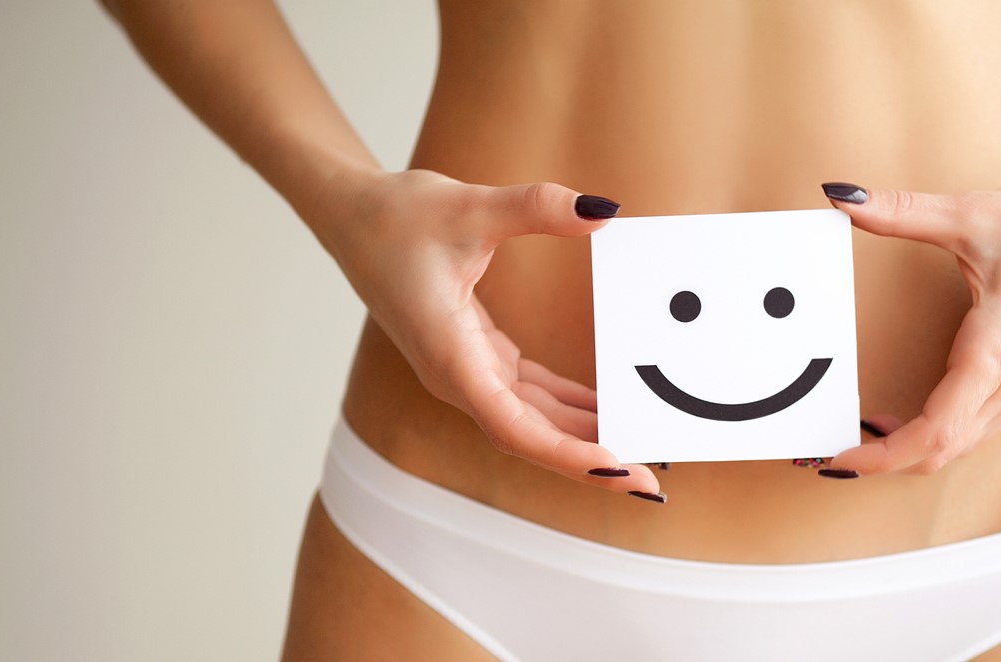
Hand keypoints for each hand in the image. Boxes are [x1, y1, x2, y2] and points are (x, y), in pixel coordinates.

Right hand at [307, 168, 663, 498]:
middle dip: (591, 461)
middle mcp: (457, 376)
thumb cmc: (398, 217)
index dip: (568, 453)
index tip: (615, 468)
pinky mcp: (476, 357)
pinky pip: (529, 397)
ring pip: (532, 422)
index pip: (516, 427)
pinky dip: (568, 407)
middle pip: (532, 438)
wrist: (351, 215)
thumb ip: (537, 208)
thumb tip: (601, 209)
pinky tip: (607, 412)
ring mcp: (466, 371)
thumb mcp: (471, 206)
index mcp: (450, 356)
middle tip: (650, 481)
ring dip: (584, 438)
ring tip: (642, 450)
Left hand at [818, 173, 1000, 475]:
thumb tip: (840, 196)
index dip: (882, 456)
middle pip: (942, 453)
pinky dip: (934, 434)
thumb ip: (901, 212)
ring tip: (853, 436)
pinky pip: (976, 429)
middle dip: (883, 461)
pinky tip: (898, 418)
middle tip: (826, 451)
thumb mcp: (973, 214)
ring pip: (960, 446)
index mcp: (998, 353)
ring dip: (908, 450)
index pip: (935, 433)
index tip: (837, 458)